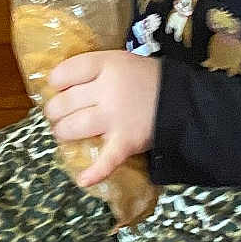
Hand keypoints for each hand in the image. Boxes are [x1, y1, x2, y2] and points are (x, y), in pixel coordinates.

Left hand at [45, 50, 161, 185]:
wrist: (185, 101)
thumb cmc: (149, 79)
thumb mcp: (122, 62)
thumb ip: (96, 70)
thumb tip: (63, 86)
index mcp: (108, 65)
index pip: (66, 73)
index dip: (56, 82)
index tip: (58, 87)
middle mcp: (108, 91)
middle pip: (65, 102)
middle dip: (55, 111)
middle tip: (58, 114)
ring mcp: (116, 118)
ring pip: (74, 127)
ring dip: (63, 132)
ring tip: (65, 132)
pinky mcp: (126, 142)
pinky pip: (107, 159)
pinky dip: (95, 171)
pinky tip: (83, 179)